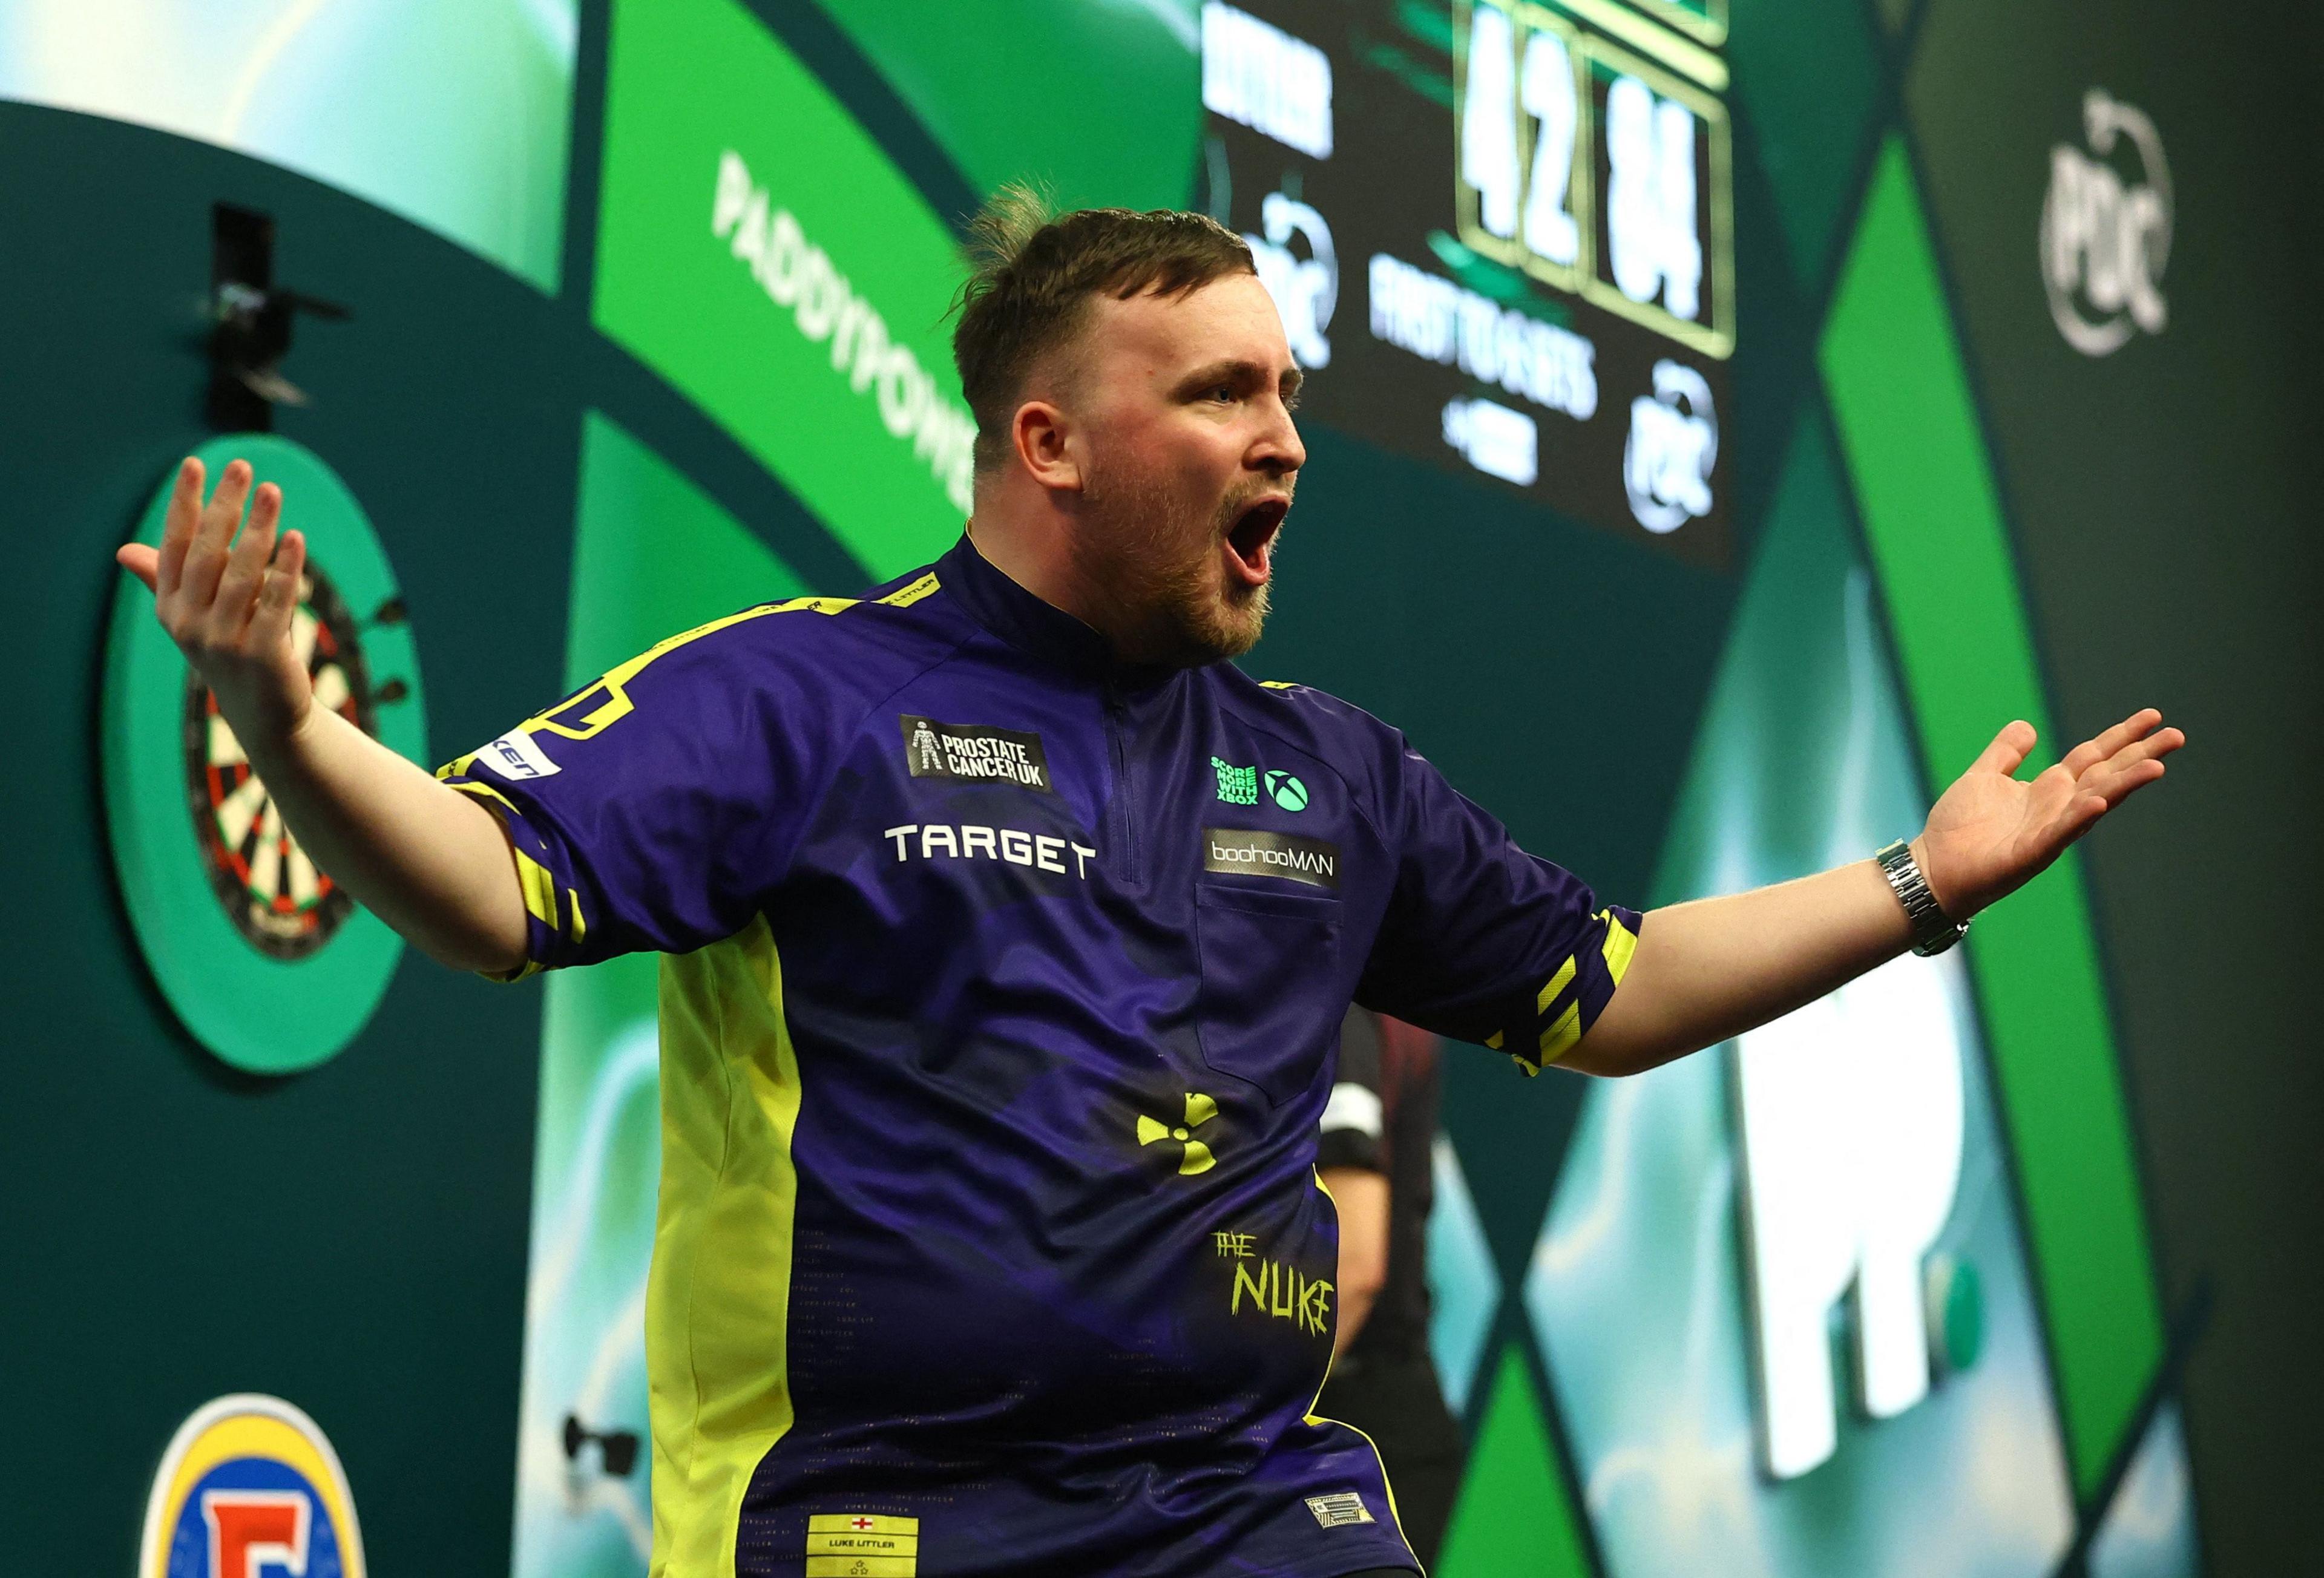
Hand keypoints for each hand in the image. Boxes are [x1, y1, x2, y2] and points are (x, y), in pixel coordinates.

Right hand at [117, 457, 315, 750]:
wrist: (265, 715)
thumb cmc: (231, 653)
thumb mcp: (195, 617)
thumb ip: (167, 581)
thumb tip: (125, 551)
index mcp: (170, 607)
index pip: (174, 546)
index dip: (184, 504)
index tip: (195, 464)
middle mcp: (189, 623)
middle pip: (206, 553)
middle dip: (223, 507)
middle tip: (242, 467)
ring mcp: (223, 641)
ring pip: (242, 575)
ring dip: (258, 529)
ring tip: (273, 491)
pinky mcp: (261, 654)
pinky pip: (275, 603)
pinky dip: (286, 569)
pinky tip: (295, 538)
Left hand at [1914, 709, 2183, 918]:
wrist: (1933, 868)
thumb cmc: (1957, 828)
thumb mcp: (1982, 776)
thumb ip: (2006, 752)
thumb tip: (2028, 726)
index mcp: (2048, 788)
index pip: (2093, 756)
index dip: (2121, 736)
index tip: (2153, 717)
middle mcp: (2056, 808)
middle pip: (2106, 775)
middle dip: (2140, 756)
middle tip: (2177, 736)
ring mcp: (2048, 832)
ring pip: (2094, 803)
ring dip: (2123, 786)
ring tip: (2155, 767)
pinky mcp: (2030, 854)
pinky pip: (2059, 834)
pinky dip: (2078, 819)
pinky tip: (2097, 804)